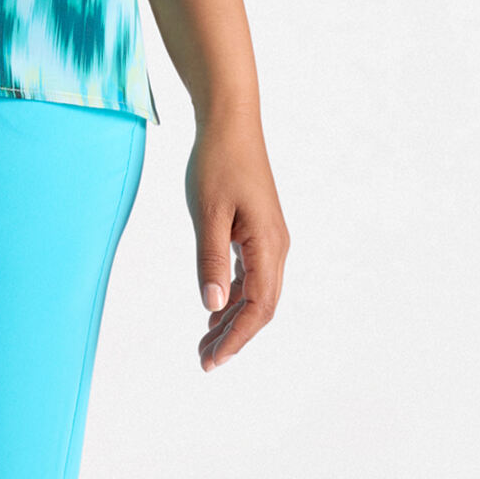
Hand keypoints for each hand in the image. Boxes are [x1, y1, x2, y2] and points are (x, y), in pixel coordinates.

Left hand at [185, 105, 288, 371]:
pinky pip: (250, 273)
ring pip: (256, 292)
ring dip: (232, 317)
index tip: (212, 359)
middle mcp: (276, 246)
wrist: (230, 120)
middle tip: (204, 358)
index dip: (236, 338)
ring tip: (205, 340)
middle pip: (260, 306)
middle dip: (234, 336)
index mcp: (268, 245)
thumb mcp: (208, 210)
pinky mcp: (258, 229)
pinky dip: (233, 294)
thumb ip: (210, 258)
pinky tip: (214, 306)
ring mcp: (269, 238)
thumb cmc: (218, 160)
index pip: (258, 308)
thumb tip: (213, 305)